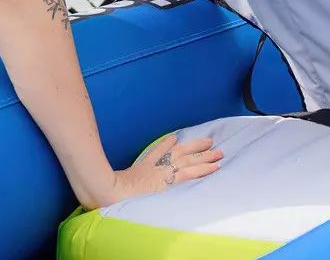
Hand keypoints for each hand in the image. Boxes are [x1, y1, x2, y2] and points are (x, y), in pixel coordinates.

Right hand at [81, 134, 222, 209]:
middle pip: (180, 153)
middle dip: (195, 148)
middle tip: (210, 142)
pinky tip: (212, 168)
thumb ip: (124, 176)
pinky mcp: (169, 183)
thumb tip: (115, 182)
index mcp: (145, 166)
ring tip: (218, 153)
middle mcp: (157, 166)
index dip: (169, 144)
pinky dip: (200, 169)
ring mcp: (163, 173)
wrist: (111, 192)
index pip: (159, 151)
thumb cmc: (111, 189)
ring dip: (204, 157)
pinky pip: (188, 174)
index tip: (176, 138)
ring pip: (188, 162)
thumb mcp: (119, 180)